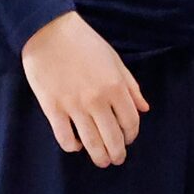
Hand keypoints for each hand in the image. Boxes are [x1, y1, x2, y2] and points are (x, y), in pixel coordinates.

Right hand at [20, 10, 146, 165]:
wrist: (49, 32)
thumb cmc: (85, 43)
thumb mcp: (115, 60)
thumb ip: (131, 86)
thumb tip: (144, 108)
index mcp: (116, 87)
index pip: (130, 122)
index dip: (131, 135)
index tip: (129, 139)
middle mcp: (97, 100)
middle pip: (113, 137)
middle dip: (117, 153)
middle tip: (117, 159)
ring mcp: (74, 106)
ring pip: (91, 142)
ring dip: (99, 156)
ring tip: (102, 161)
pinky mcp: (52, 108)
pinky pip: (64, 136)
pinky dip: (72, 146)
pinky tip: (76, 146)